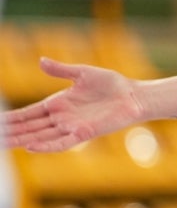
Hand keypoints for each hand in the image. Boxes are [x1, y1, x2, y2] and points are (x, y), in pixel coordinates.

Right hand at [3, 57, 143, 151]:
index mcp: (57, 104)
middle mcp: (61, 118)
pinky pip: (62, 142)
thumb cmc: (112, 84)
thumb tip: (41, 61)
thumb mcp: (82, 73)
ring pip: (40, 136)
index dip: (11, 119)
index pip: (27, 114)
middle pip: (29, 128)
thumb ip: (61, 70)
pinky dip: (46, 145)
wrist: (134, 95)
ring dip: (21, 140)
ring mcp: (71, 127)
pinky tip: (30, 146)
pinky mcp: (84, 133)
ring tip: (3, 143)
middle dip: (10, 132)